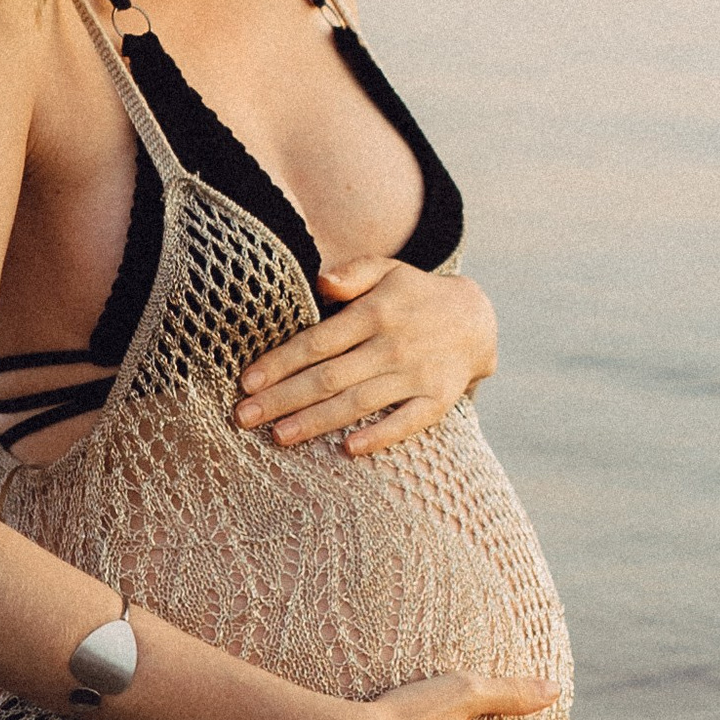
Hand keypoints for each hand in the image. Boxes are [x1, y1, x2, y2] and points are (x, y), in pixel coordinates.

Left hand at [235, 260, 497, 458]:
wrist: (477, 319)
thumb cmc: (413, 294)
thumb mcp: (387, 270)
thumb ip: (352, 272)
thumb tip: (321, 281)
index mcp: (375, 312)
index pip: (317, 342)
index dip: (280, 363)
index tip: (246, 382)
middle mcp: (393, 345)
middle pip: (329, 377)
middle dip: (283, 399)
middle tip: (242, 418)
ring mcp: (417, 374)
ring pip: (359, 402)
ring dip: (317, 421)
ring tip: (278, 436)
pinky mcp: (437, 399)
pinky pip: (408, 422)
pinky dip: (381, 435)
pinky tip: (349, 449)